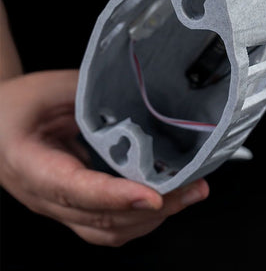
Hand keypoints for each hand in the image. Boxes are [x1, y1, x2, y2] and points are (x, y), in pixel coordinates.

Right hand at [0, 71, 208, 246]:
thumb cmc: (14, 106)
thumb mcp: (48, 89)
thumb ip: (87, 92)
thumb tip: (135, 94)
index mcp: (32, 166)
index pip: (76, 190)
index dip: (115, 197)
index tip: (153, 196)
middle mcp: (47, 197)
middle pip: (101, 219)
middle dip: (154, 209)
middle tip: (193, 188)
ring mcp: (61, 207)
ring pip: (108, 231)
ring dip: (153, 219)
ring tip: (190, 194)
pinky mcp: (74, 205)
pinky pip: (108, 226)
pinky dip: (140, 219)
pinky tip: (166, 201)